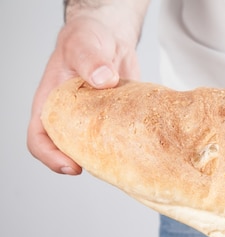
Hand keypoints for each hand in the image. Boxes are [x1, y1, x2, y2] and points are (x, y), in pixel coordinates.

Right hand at [27, 4, 145, 174]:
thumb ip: (91, 60)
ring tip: (126, 161)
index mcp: (51, 103)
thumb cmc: (88, 38)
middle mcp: (69, 117)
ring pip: (95, 149)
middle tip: (106, 167)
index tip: (71, 166)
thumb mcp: (84, 44)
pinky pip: (118, 140)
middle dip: (83, 163)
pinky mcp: (114, 120)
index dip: (50, 156)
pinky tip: (142, 148)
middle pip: (68, 151)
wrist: (111, 38)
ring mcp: (93, 121)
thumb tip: (103, 79)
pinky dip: (127, 147)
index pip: (39, 138)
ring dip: (107, 158)